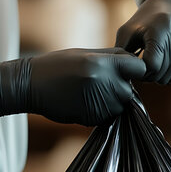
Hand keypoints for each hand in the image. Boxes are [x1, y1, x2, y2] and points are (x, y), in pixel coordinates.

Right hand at [0, 48, 145, 125]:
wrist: (31, 85)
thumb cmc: (57, 65)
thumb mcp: (84, 53)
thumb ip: (111, 58)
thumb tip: (134, 60)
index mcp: (103, 63)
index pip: (139, 68)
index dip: (135, 70)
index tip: (126, 71)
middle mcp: (104, 83)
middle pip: (130, 91)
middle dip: (121, 89)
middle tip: (102, 84)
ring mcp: (98, 102)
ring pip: (120, 107)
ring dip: (111, 103)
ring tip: (90, 93)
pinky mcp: (91, 118)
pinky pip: (106, 117)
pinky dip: (100, 113)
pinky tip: (83, 103)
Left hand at [116, 0, 170, 84]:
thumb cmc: (145, 21)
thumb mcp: (128, 31)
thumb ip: (121, 52)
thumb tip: (121, 73)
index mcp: (161, 30)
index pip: (152, 66)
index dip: (141, 71)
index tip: (137, 64)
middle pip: (160, 74)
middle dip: (148, 74)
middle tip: (143, 64)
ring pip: (168, 79)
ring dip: (157, 76)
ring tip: (152, 62)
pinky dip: (168, 75)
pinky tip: (163, 63)